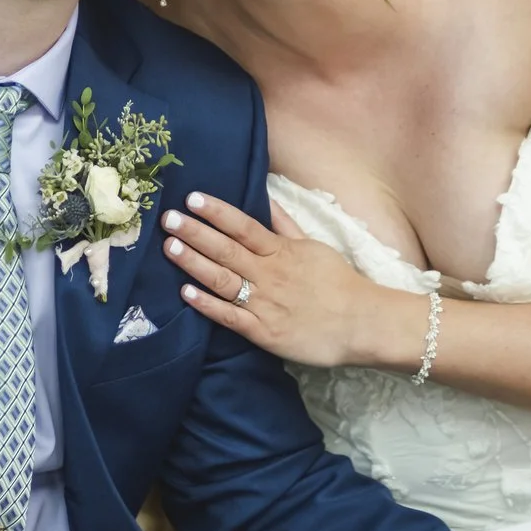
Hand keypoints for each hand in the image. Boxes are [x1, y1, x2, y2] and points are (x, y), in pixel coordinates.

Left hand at [160, 194, 402, 368]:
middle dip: (195, 233)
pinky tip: (185, 293)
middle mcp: (270, 274)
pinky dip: (207, 305)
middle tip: (168, 219)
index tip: (193, 198)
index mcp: (282, 251)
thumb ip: (285, 225)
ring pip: (223, 280)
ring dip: (195, 263)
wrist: (362, 323)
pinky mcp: (264, 332)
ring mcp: (265, 303)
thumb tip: (266, 198)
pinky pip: (230, 317)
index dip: (217, 212)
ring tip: (170, 248)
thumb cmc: (338, 283)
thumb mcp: (313, 246)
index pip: (244, 226)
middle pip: (227, 249)